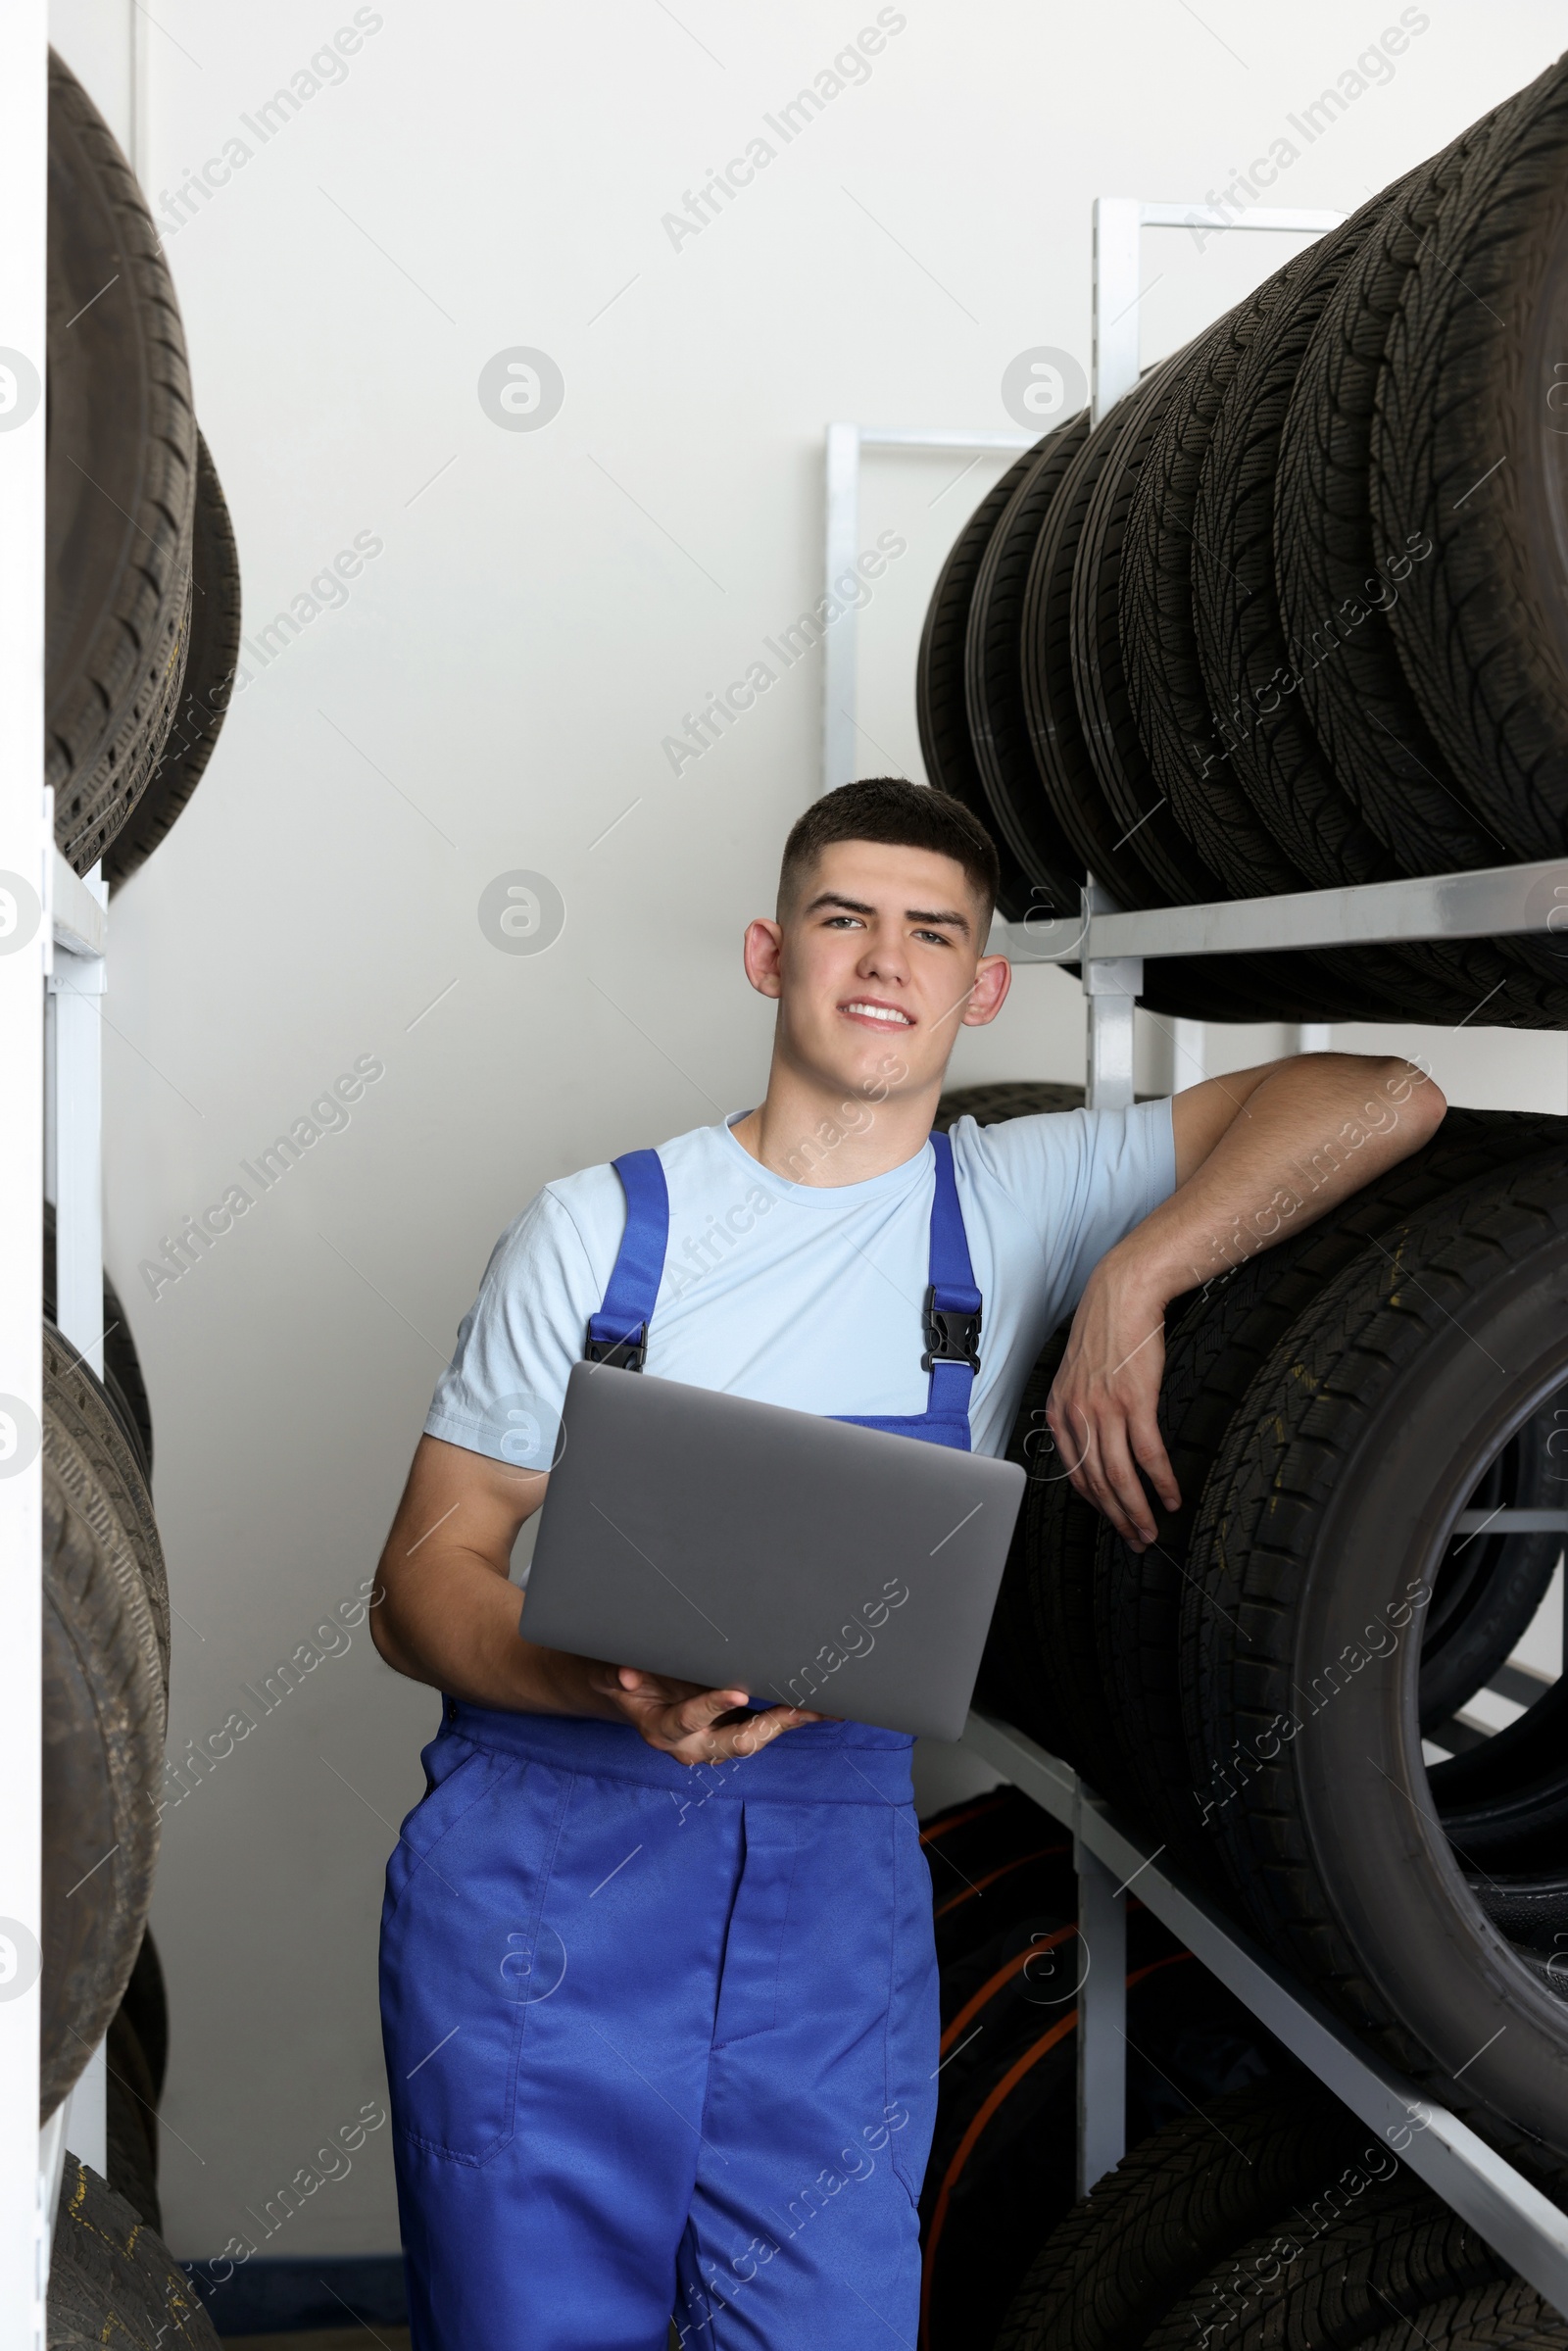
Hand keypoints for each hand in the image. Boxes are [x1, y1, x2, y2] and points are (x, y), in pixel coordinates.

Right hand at [584, 1664, 823, 1763]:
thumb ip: (618, 1676)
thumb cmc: (625, 1682)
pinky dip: (789, 1719)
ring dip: (789, 1723)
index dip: (712, 1705)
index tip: (738, 1693)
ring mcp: (714, 1745)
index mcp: (664, 1730)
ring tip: (824, 1707)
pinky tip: (818, 1708)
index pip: (690, 1719)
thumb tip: (625, 1676)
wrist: (627, 1696)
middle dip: (772, 1724)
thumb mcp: (611, 1676)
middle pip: (737, 1741)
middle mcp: (693, 1746)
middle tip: (801, 1709)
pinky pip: (763, 1731)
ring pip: (756, 1739)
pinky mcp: (731, 1736)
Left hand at [1044, 1254, 1179, 1551]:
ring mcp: (1104, 1410)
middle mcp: (1077, 1415)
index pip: (1074, 1473)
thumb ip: (1081, 1408)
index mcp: (1060, 1411)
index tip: (1112, 1520)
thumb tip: (1094, 1439)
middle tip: (1136, 1539)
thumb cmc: (1105, 1330)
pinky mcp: (1134, 1402)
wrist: (1122, 1294)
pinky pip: (1148, 1454)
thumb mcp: (1078, 1373)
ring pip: (1120, 1476)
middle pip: (1097, 1483)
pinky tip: (1171, 1497)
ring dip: (1138, 1510)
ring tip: (1152, 1529)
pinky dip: (1161, 1482)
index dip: (1095, 1504)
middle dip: (1117, 1518)